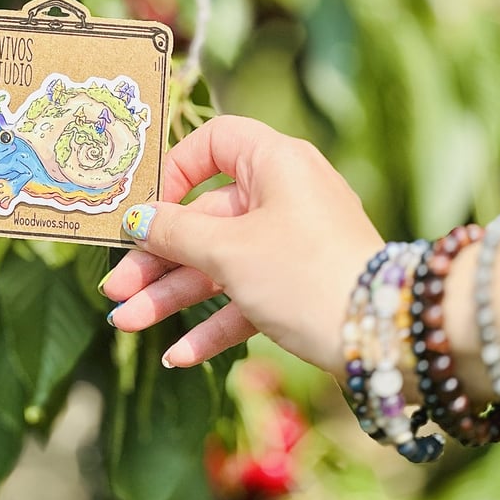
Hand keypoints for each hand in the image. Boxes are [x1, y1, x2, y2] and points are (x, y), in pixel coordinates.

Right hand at [101, 115, 383, 376]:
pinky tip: (179, 356)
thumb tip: (136, 219)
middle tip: (115, 288)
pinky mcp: (299, 284)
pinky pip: (246, 295)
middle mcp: (285, 195)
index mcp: (275, 163)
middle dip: (157, 258)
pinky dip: (214, 322)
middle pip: (205, 218)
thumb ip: (175, 233)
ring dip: (172, 296)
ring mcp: (292, 242)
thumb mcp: (229, 250)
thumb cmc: (303, 273)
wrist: (384, 337)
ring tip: (126, 324)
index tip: (146, 208)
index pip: (214, 143)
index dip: (174, 171)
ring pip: (220, 263)